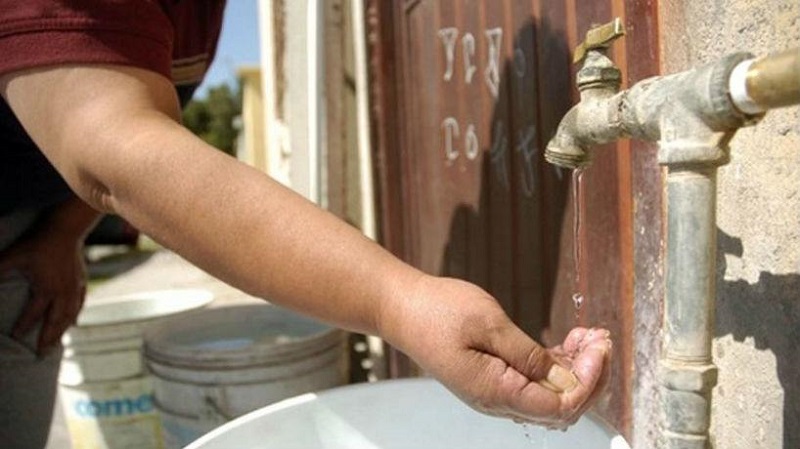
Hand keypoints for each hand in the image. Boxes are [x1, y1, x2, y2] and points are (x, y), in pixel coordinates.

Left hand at [0, 227, 87, 353]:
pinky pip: (79, 305)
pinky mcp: (81, 282)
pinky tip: (73, 323)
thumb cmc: (38, 243)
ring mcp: (74, 289)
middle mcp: (62, 293)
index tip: (15, 337)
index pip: (33, 314)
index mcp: (46, 289)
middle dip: (47, 339)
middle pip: (55, 322)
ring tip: (55, 345)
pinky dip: (75, 316)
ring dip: (61, 332)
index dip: (23, 327)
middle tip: (41, 355)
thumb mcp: (14, 256)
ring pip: (69, 316)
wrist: (66, 230)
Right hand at [382, 276, 610, 427]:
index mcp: (496, 392)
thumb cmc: (438, 311)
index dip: (588, 381)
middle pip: (561, 407)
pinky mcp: (494, 377)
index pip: (560, 406)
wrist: (402, 309)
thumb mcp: (488, 324)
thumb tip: (565, 378)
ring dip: (576, 370)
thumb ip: (528, 355)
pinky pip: (535, 382)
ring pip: (551, 395)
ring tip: (590, 335)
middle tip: (601, 340)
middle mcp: (498, 400)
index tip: (598, 348)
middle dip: (590, 377)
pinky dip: (557, 365)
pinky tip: (569, 342)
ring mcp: (496, 391)